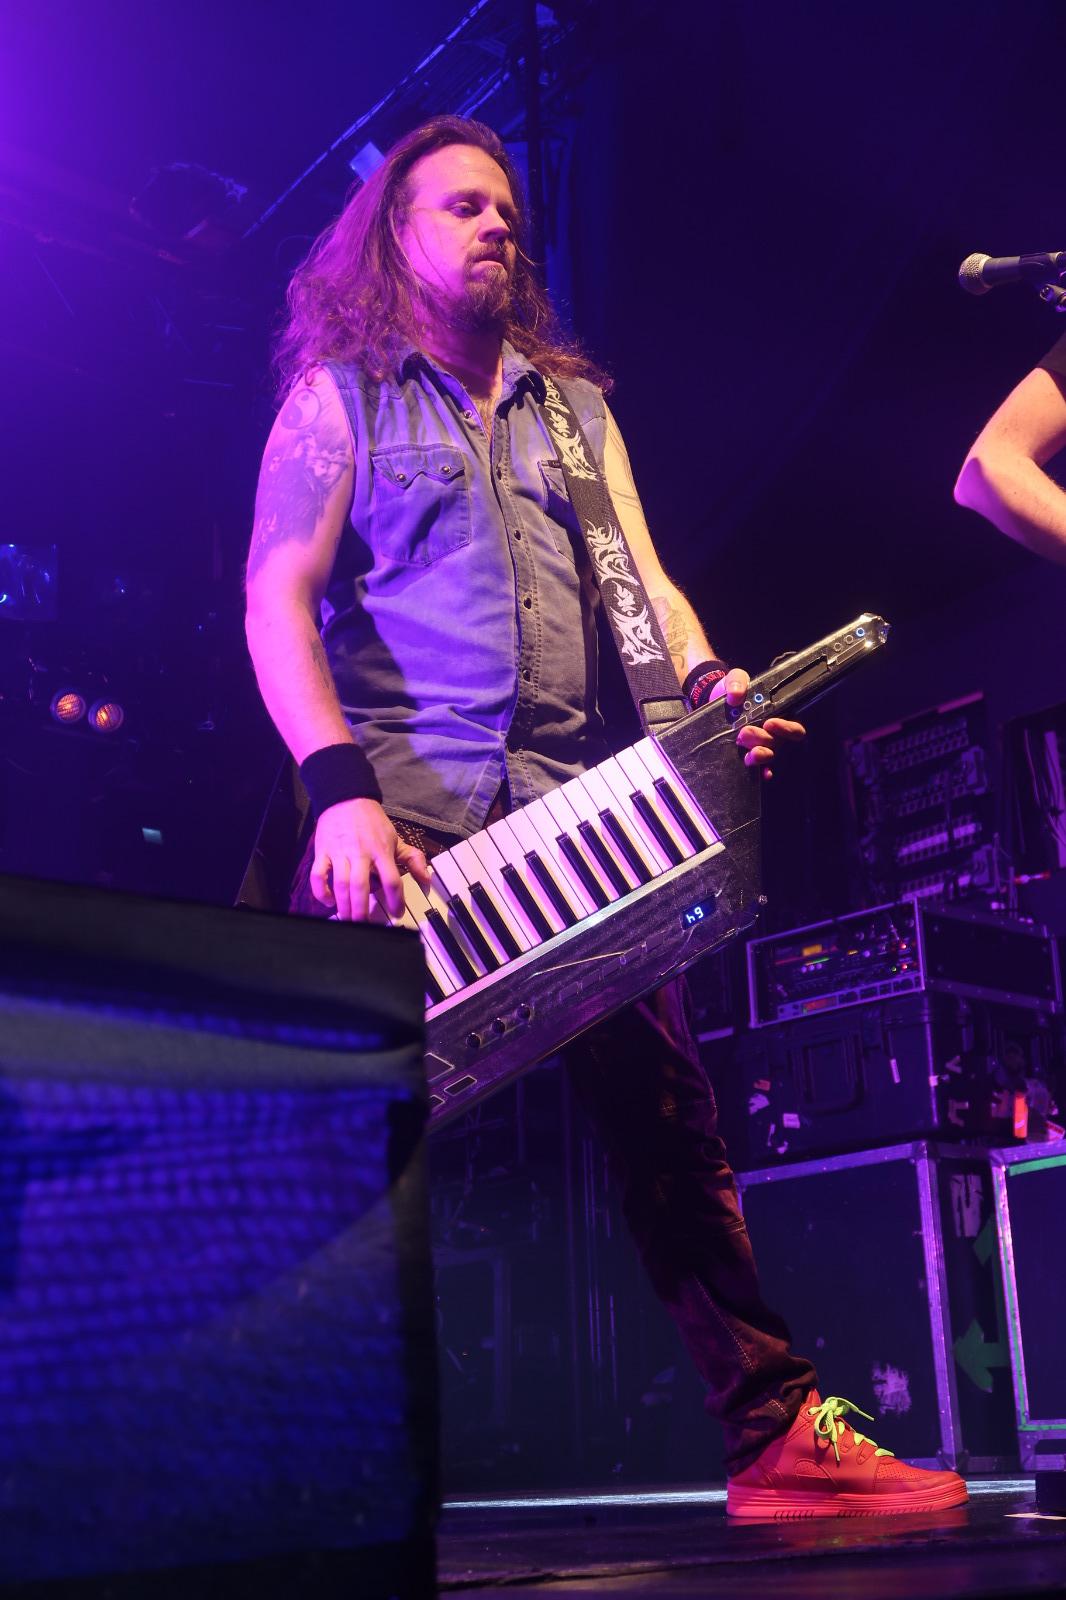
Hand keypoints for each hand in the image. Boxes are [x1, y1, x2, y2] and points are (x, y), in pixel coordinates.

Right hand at [310, 797, 431, 920]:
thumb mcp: (395, 838)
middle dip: (362, 910)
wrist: (346, 798)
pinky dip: (321, 892)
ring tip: (349, 919)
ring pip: (340, 884)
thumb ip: (412, 859)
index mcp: (381, 850)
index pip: (391, 879)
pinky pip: (318, 876)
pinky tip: (329, 902)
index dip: (395, 900)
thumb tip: (427, 880)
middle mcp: (360, 853)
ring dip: (344, 905)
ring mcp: (339, 853)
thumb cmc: (372, 822)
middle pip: (361, 887)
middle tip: (365, 925)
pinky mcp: (322, 852)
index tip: (397, 913)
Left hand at [711, 668, 805, 779]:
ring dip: (760, 755)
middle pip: (778, 743)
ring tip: (746, 750)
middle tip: (744, 732)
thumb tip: (736, 695)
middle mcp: (772, 733)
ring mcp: (761, 745)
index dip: (786, 728)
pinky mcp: (748, 754)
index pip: (793, 727)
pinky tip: (761, 773)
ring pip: (770, 756)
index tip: (769, 723)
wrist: (712, 704)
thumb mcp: (734, 680)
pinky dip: (762, 771)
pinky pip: (761, 768)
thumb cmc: (731, 692)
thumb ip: (737, 681)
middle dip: (763, 739)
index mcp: (777, 715)